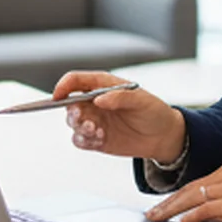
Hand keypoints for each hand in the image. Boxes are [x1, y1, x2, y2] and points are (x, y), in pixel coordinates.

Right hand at [54, 71, 184, 161]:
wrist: (163, 136)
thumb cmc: (154, 112)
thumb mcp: (141, 100)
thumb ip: (120, 97)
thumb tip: (100, 99)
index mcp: (103, 85)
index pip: (75, 81)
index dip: (63, 86)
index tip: (59, 95)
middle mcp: (94, 102)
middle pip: (69, 104)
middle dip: (72, 112)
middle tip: (83, 118)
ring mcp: (94, 121)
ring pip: (72, 123)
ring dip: (79, 127)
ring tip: (97, 130)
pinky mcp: (96, 138)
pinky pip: (80, 140)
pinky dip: (84, 140)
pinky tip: (99, 139)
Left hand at [144, 164, 221, 221]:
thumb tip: (208, 212)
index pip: (194, 184)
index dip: (175, 196)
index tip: (161, 206)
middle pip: (188, 189)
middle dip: (167, 202)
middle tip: (151, 214)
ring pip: (193, 196)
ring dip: (173, 208)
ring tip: (159, 218)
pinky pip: (209, 207)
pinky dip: (193, 213)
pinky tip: (183, 220)